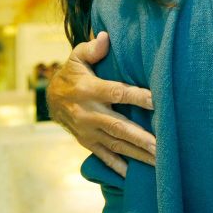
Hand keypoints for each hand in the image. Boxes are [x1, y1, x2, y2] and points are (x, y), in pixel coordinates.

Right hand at [45, 32, 155, 175]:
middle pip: (119, 127)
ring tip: (159, 162)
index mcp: (89, 90)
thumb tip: (105, 37)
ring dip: (138, 154)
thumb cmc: (72, 73)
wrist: (50, 99)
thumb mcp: (77, 57)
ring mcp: (88, 131)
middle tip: (162, 146)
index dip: (137, 97)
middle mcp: (88, 113)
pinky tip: (135, 176)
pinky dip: (119, 167)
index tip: (157, 100)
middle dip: (141, 137)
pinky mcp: (87, 143)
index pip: (117, 93)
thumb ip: (92, 48)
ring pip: (116, 145)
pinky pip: (104, 157)